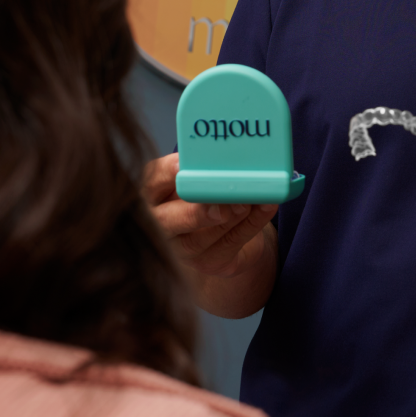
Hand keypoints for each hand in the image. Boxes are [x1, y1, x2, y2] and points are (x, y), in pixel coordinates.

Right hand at [142, 153, 277, 278]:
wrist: (227, 228)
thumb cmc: (208, 190)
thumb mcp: (199, 174)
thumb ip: (203, 166)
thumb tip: (225, 154)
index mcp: (153, 193)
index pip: (150, 183)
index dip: (164, 175)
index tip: (181, 166)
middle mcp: (161, 223)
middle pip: (164, 223)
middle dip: (193, 213)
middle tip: (218, 205)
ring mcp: (182, 249)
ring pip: (199, 240)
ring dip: (228, 218)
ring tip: (246, 200)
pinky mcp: (209, 262)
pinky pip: (230, 244)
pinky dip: (251, 223)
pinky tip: (266, 205)